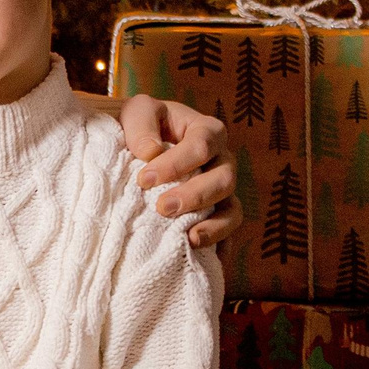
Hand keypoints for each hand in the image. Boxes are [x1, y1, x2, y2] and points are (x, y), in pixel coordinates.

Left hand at [116, 93, 238, 247]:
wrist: (136, 145)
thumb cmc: (141, 126)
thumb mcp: (137, 112)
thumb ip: (142, 125)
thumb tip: (150, 152)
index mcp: (207, 131)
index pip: (202, 145)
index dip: (177, 163)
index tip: (144, 180)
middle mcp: (221, 161)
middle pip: (223, 180)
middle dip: (195, 195)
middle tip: (163, 208)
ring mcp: (221, 192)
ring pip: (232, 210)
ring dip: (214, 226)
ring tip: (189, 239)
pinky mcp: (214, 215)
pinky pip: (226, 234)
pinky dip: (219, 247)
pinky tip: (200, 257)